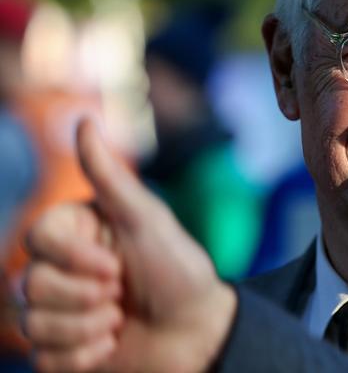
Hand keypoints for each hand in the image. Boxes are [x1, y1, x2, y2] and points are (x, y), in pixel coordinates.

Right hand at [22, 118, 236, 372]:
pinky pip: (44, 359)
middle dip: (84, 295)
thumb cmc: (177, 269)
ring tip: (121, 319)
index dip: (73, 259)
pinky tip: (112, 345)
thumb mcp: (147, 220)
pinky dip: (83, 356)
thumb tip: (84, 120)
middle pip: (28, 284)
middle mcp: (62, 271)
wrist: (198, 330)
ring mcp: (60, 312)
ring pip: (32, 324)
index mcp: (76, 235)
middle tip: (123, 293)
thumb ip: (110, 177)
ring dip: (87, 327)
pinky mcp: (62, 351)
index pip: (35, 238)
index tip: (116, 267)